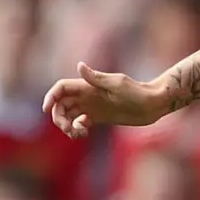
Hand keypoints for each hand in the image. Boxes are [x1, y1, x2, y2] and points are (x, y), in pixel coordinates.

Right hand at [42, 62, 170, 138]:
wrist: (153, 104)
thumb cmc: (138, 92)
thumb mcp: (117, 85)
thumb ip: (96, 78)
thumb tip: (79, 66)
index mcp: (88, 86)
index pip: (61, 88)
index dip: (50, 97)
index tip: (46, 111)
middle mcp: (87, 95)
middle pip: (61, 104)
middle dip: (59, 117)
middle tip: (68, 130)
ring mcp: (92, 106)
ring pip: (69, 115)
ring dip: (67, 125)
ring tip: (77, 134)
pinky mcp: (99, 117)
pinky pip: (80, 123)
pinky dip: (77, 129)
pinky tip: (84, 132)